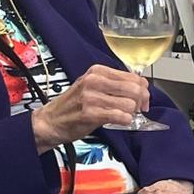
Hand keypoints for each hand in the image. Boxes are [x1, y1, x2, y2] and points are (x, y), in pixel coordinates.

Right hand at [31, 65, 148, 148]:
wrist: (49, 121)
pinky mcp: (90, 113)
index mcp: (97, 71)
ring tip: (123, 115)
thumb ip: (115, 84)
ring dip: (131, 113)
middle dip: (141, 102)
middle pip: (135, 89)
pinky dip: (125, 121)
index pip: (134, 77)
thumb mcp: (93, 86)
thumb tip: (142, 87)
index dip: (143, 90)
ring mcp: (91, 97)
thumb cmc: (73, 105)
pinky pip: (121, 116)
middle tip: (137, 110)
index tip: (142, 99)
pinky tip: (119, 121)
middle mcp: (94, 81)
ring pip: (130, 104)